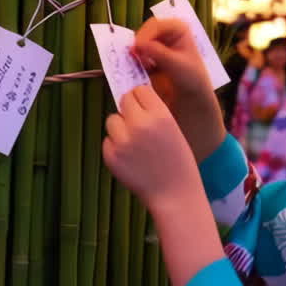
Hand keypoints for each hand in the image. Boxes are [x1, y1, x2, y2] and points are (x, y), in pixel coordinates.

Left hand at [104, 85, 225, 285]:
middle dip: (129, 110)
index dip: (141, 99)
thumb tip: (133, 98)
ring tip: (135, 145)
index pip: (139, 90)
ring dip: (120, 128)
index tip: (144, 108)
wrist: (175, 195)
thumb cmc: (178, 163)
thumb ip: (155, 113)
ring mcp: (123, 140)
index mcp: (160, 115)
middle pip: (123, 101)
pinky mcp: (111, 156)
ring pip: (112, 120)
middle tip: (138, 125)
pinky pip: (107, 141)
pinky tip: (130, 159)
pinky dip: (115, 147)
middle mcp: (140, 124)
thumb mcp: (174, 129)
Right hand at [132, 18, 225, 160]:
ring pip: (138, 43)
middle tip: (134, 55)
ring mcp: (157, 46)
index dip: (147, 33)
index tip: (139, 46)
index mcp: (179, 29)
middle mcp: (166, 35)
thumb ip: (159, 53)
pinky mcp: (149, 59)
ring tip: (136, 62)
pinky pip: (136, 56)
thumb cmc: (192, 80)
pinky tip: (136, 69)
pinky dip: (133, 61)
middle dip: (138, 43)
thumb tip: (137, 44)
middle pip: (145, 32)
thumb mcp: (177, 65)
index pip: (157, 24)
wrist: (192, 99)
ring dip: (135, 52)